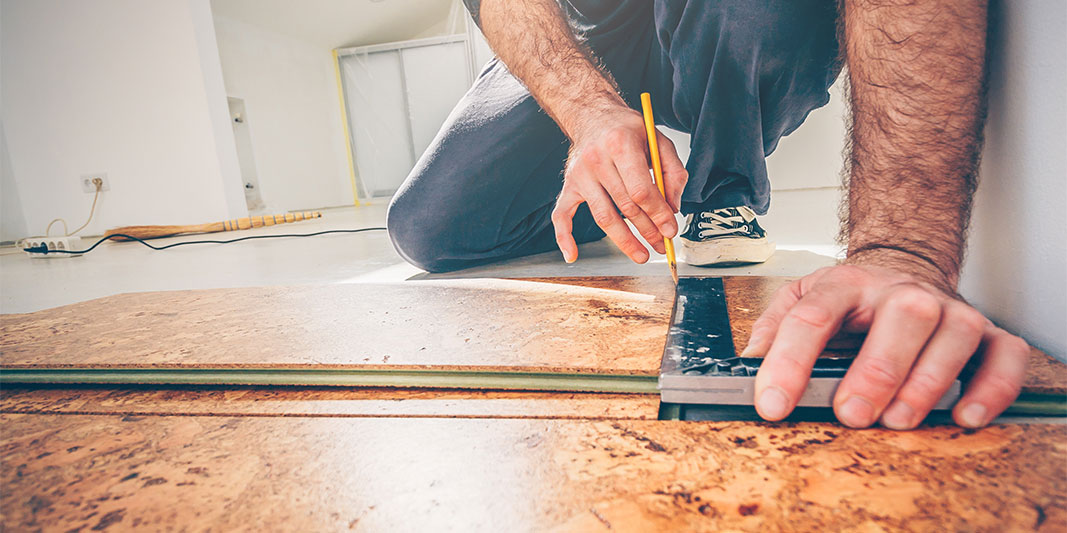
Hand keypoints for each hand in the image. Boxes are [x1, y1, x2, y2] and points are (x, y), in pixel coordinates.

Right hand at [551, 106, 687, 263]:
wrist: (594, 116)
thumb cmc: (628, 131)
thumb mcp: (658, 140)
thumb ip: (673, 171)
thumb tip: (673, 208)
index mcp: (621, 145)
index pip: (640, 190)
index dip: (657, 214)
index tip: (670, 230)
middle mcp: (596, 160)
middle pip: (625, 207)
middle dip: (647, 230)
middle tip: (661, 245)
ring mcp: (580, 175)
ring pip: (603, 217)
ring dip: (624, 241)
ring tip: (641, 255)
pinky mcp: (569, 186)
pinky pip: (562, 215)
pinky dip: (564, 237)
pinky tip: (571, 256)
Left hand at [747, 253, 1029, 428]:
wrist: (903, 268)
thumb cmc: (851, 299)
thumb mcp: (802, 299)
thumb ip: (773, 328)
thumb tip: (748, 365)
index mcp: (845, 284)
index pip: (812, 316)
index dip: (788, 362)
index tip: (772, 404)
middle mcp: (900, 292)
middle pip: (900, 318)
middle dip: (876, 370)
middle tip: (851, 414)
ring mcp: (948, 309)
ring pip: (953, 335)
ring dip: (927, 382)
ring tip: (899, 419)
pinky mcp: (986, 333)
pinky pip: (1003, 356)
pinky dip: (991, 387)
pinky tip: (964, 415)